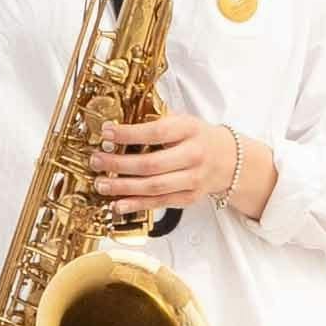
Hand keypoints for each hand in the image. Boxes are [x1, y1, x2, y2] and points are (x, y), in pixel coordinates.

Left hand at [94, 110, 249, 213]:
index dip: (129, 134)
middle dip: (119, 164)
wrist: (229, 160)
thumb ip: (156, 121)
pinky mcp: (189, 198)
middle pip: (151, 164)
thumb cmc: (198, 138)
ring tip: (101, 184)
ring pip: (154, 187)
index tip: (107, 132)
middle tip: (97, 160)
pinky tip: (118, 204)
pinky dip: (136, 205)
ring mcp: (193, 179)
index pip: (156, 133)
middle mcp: (193, 155)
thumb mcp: (183, 121)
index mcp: (190, 130)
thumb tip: (119, 125)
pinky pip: (159, 203)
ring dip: (123, 187)